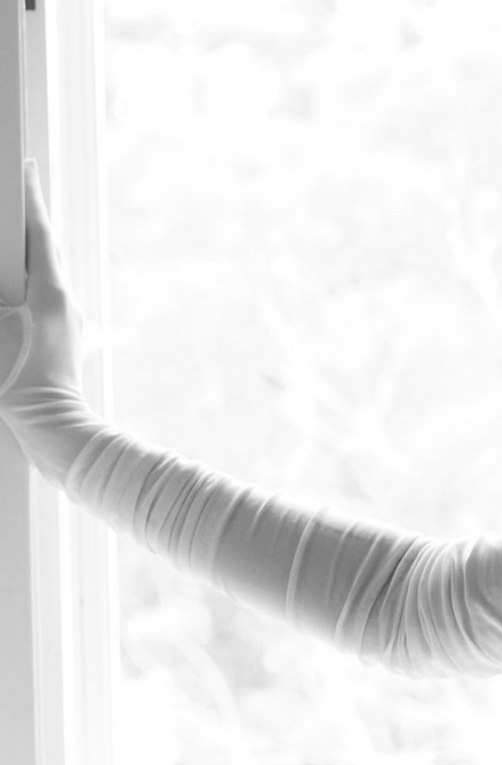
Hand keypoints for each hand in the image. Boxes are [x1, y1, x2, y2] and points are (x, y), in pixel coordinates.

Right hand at [1, 161, 96, 480]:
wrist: (54, 435)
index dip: (29, 197)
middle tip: (13, 206)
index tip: (26, 168)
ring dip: (28, 265)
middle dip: (26, 229)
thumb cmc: (20, 383)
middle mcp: (67, 304)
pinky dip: (29, 297)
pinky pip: (47, 309)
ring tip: (11, 257)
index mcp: (50, 291)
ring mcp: (71, 327)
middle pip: (44, 253)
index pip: (38, 231)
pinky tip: (19, 304)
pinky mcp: (68, 347)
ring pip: (47, 281)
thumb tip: (4, 294)